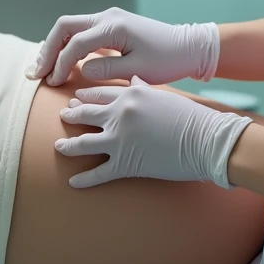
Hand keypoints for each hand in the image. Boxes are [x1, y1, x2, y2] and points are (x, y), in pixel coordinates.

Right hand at [25, 7, 219, 86]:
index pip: (75, 44)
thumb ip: (105, 70)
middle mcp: (107, 16)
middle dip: (48, 49)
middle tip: (37, 73)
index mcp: (113, 25)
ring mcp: (109, 18)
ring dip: (55, 46)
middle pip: (64, 27)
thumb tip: (80, 70)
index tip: (54, 83)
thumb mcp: (137, 69)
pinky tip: (61, 62)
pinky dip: (67, 45)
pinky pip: (81, 31)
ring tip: (43, 69)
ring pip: (70, 27)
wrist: (188, 47)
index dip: (60, 64)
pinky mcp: (111, 25)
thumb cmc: (167, 60)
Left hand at [55, 75, 251, 188]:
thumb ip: (143, 88)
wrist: (205, 139)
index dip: (85, 96)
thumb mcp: (163, 94)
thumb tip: (133, 81)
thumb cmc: (190, 116)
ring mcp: (120, 139)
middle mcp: (120, 114)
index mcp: (130, 94)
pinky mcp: (125, 164)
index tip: (76, 98)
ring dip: (67, 146)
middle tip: (62, 116)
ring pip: (83, 143)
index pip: (99, 92)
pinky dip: (83, 179)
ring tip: (58, 147)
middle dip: (71, 115)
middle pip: (86, 113)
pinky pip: (97, 173)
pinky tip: (72, 183)